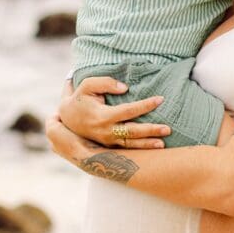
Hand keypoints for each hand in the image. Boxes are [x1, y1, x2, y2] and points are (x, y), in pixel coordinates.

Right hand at [56, 76, 170, 148]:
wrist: (66, 118)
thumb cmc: (80, 98)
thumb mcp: (87, 85)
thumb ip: (106, 82)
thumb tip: (125, 88)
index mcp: (103, 116)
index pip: (128, 111)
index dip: (145, 105)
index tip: (160, 99)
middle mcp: (106, 131)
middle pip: (133, 132)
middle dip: (151, 130)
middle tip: (168, 128)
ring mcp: (107, 140)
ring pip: (130, 144)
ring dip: (147, 144)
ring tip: (163, 144)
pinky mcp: (108, 145)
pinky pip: (126, 148)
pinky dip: (139, 149)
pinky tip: (152, 148)